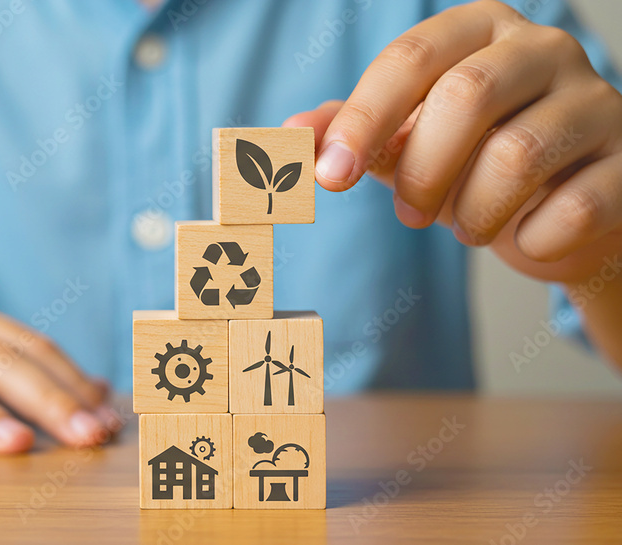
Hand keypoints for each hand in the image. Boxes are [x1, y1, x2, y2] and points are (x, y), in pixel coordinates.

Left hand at [285, 0, 621, 284]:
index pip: (410, 58)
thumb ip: (348, 135)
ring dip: (472, 213)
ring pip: (518, 156)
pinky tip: (525, 237)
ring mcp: (596, 100)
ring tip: (465, 225)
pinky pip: (577, 207)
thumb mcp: (402, 142)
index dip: (363, 120)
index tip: (329, 178)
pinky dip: (532, 239)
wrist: (559, 210)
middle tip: (408, 213)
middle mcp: (542, 49)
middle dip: (422, 171)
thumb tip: (288, 139)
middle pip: (467, 97)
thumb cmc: (469, 162)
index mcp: (477, 30)